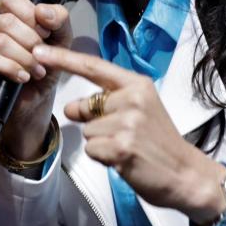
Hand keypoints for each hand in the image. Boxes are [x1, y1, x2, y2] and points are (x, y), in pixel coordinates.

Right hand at [0, 0, 71, 160]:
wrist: (37, 98)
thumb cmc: (45, 64)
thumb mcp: (61, 39)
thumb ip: (58, 19)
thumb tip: (42, 10)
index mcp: (5, 12)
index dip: (30, 15)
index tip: (45, 33)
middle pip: (7, 22)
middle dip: (31, 42)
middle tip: (42, 57)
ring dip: (24, 59)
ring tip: (37, 71)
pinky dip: (11, 68)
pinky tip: (22, 77)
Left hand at [42, 46, 225, 223]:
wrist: (186, 175)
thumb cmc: (160, 143)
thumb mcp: (138, 111)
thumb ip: (104, 103)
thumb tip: (69, 107)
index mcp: (137, 84)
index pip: (93, 66)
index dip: (63, 58)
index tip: (39, 50)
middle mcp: (132, 99)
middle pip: (85, 106)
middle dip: (94, 123)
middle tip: (125, 135)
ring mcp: (127, 123)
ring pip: (87, 132)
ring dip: (101, 144)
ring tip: (128, 147)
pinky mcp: (122, 146)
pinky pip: (92, 149)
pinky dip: (103, 158)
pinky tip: (125, 159)